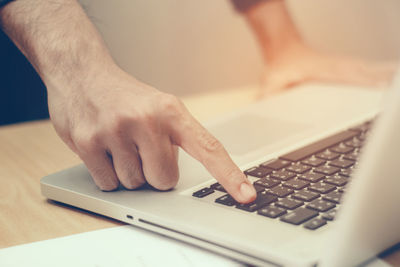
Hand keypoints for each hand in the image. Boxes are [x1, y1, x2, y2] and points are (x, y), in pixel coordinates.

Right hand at [47, 66, 255, 202]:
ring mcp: (115, 130)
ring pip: (135, 184)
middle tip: (141, 149)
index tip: (247, 195)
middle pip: (164, 180)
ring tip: (120, 144)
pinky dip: (108, 174)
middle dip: (154, 173)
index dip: (229, 175)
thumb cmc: (127, 97)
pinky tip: (104, 149)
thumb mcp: (160, 107)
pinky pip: (109, 184)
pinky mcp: (88, 143)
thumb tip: (176, 179)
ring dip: (129, 172)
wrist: (82, 73)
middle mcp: (147, 119)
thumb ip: (175, 139)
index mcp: (172, 111)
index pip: (208, 149)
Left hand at [260, 43, 396, 97]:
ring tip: (395, 80)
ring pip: (363, 69)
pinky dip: (375, 71)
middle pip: (360, 72)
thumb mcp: (270, 81)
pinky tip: (386, 75)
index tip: (377, 85)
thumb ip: (268, 94)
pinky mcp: (339, 66)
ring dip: (380, 74)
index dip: (361, 81)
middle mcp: (331, 66)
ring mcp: (337, 64)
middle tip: (394, 84)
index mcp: (318, 70)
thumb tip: (265, 102)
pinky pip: (361, 68)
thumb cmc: (279, 65)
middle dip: (378, 78)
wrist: (282, 48)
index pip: (344, 76)